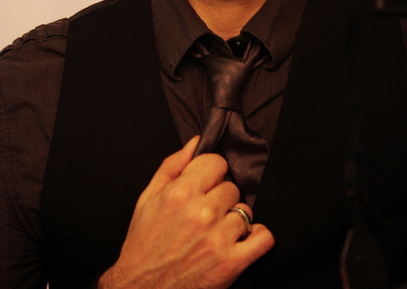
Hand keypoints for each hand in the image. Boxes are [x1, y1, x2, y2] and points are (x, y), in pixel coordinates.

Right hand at [98, 136, 273, 288]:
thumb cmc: (143, 246)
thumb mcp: (147, 198)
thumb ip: (172, 165)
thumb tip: (195, 142)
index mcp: (180, 193)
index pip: (217, 162)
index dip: (211, 173)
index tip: (207, 184)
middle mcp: (201, 212)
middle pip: (232, 187)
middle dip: (221, 198)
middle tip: (206, 214)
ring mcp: (218, 238)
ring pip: (245, 211)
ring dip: (234, 221)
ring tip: (217, 232)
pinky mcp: (231, 263)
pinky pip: (263, 237)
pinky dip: (256, 238)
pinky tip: (241, 241)